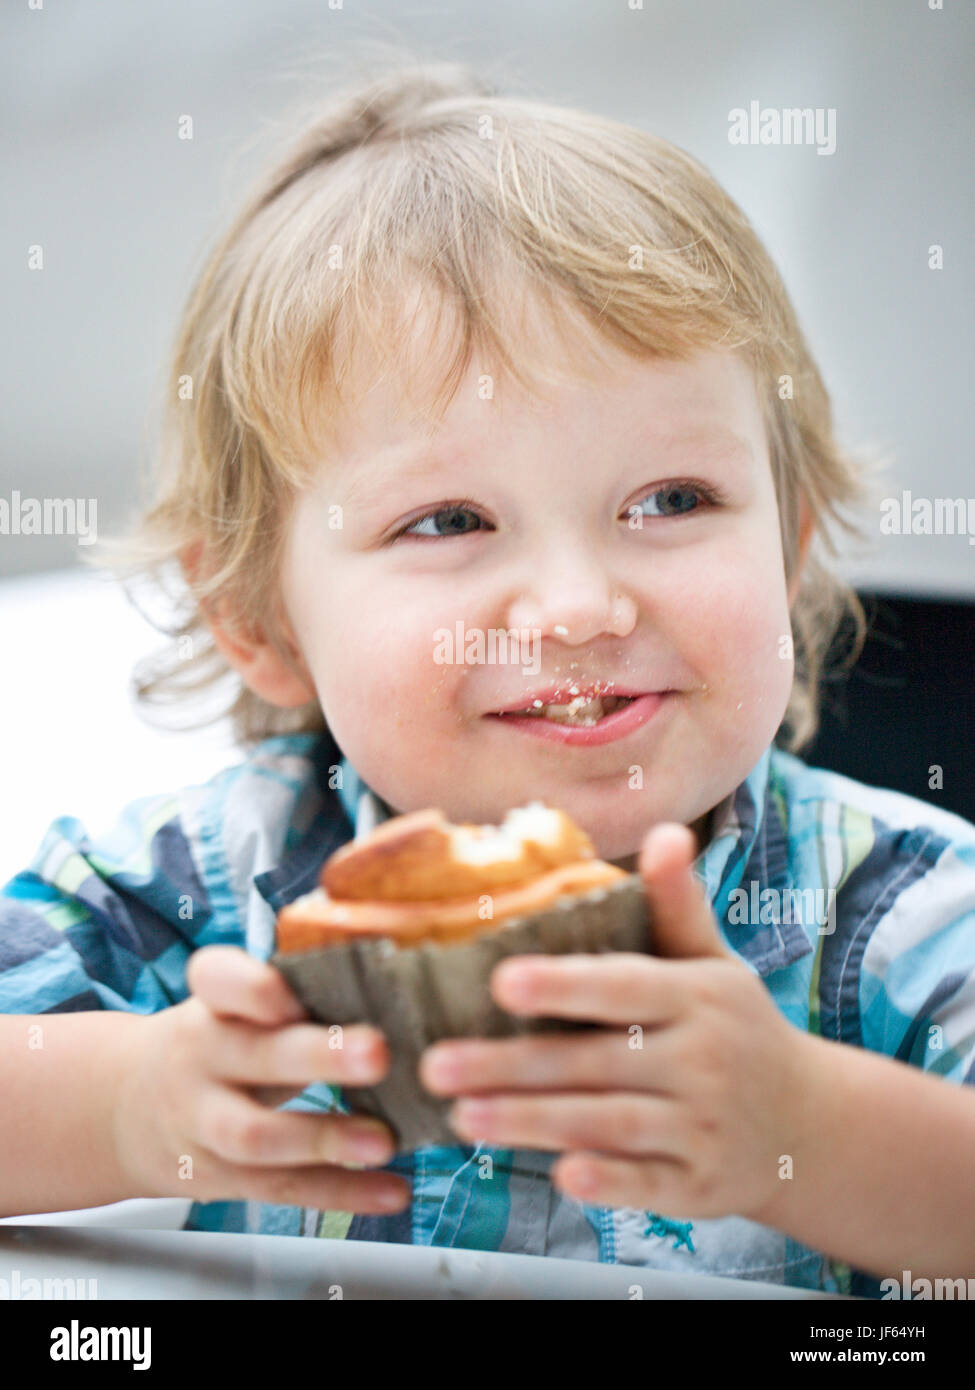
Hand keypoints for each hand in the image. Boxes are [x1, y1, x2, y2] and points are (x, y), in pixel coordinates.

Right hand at [112, 945, 409, 1212]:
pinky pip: (283, 1187)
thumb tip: (397, 966)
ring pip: (257, 1135)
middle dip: (317, 1056)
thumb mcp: (235, 1004)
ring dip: (324, 1138)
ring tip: (382, 1140)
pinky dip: (341, 1193)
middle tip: (376, 1053)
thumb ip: (299, 986)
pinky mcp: (225, 1175)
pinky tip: (390, 1191)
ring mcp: (208, 1122)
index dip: (251, 987)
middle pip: (253, 1056)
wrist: (130, 1106)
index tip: (290, 993)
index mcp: (213, 1003)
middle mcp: (204, 1058)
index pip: (217, 980)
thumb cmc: (216, 1039)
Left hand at [419, 824, 813, 1222]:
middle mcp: (706, 1060)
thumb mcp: (713, 962)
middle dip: (512, 1067)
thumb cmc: (734, 1028)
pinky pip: (648, 1185)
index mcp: (700, 996)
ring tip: (462, 1117)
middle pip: (597, 1063)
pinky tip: (559, 1176)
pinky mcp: (702, 1185)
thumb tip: (665, 831)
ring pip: (610, 1125)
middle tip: (437, 1066)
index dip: (564, 985)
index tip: (500, 981)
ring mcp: (706, 1126)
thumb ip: (677, 903)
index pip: (624, 986)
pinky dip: (608, 1183)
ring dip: (533, 1124)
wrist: (806, 1124)